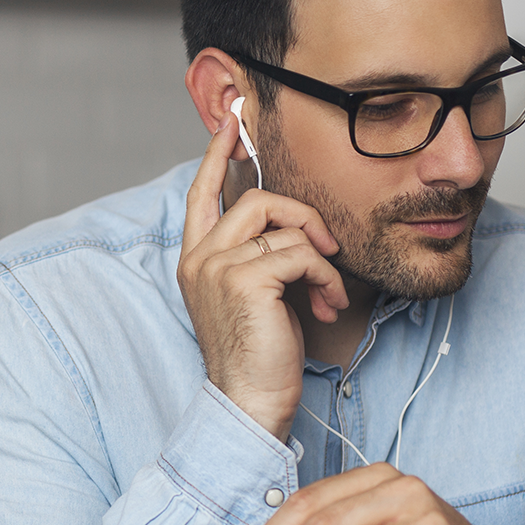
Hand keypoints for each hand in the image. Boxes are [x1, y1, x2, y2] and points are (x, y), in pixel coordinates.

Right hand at [178, 113, 349, 439]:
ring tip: (329, 291)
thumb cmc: (262, 356)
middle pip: (255, 198)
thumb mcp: (257, 296)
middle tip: (328, 249)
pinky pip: (302, 253)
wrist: (250, 403)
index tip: (233, 121)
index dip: (218, 154)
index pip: (201, 193)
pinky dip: (327, 278)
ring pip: (285, 225)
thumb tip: (293, 223)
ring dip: (322, 258)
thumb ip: (260, 255)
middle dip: (302, 216)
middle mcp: (199, 258)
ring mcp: (217, 266)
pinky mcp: (244, 278)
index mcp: (195, 260)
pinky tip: (328, 305)